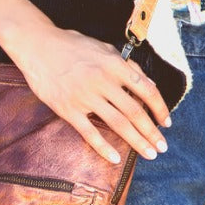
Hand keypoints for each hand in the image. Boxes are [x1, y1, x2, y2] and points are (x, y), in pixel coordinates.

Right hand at [9, 21, 171, 164]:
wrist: (38, 45)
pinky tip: (116, 159)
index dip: (160, 108)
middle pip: (135, 111)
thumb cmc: (73, 45)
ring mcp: (85, 96)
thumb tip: (149, 84)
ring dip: (137, 141)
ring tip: (149, 154)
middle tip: (162, 147)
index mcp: (115, 65)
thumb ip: (127, 66)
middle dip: (152, 132)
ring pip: (117, 124)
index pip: (146, 89)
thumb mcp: (104, 48)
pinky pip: (89, 132)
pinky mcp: (68, 109)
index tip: (166, 122)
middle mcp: (103, 81)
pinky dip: (104, 147)